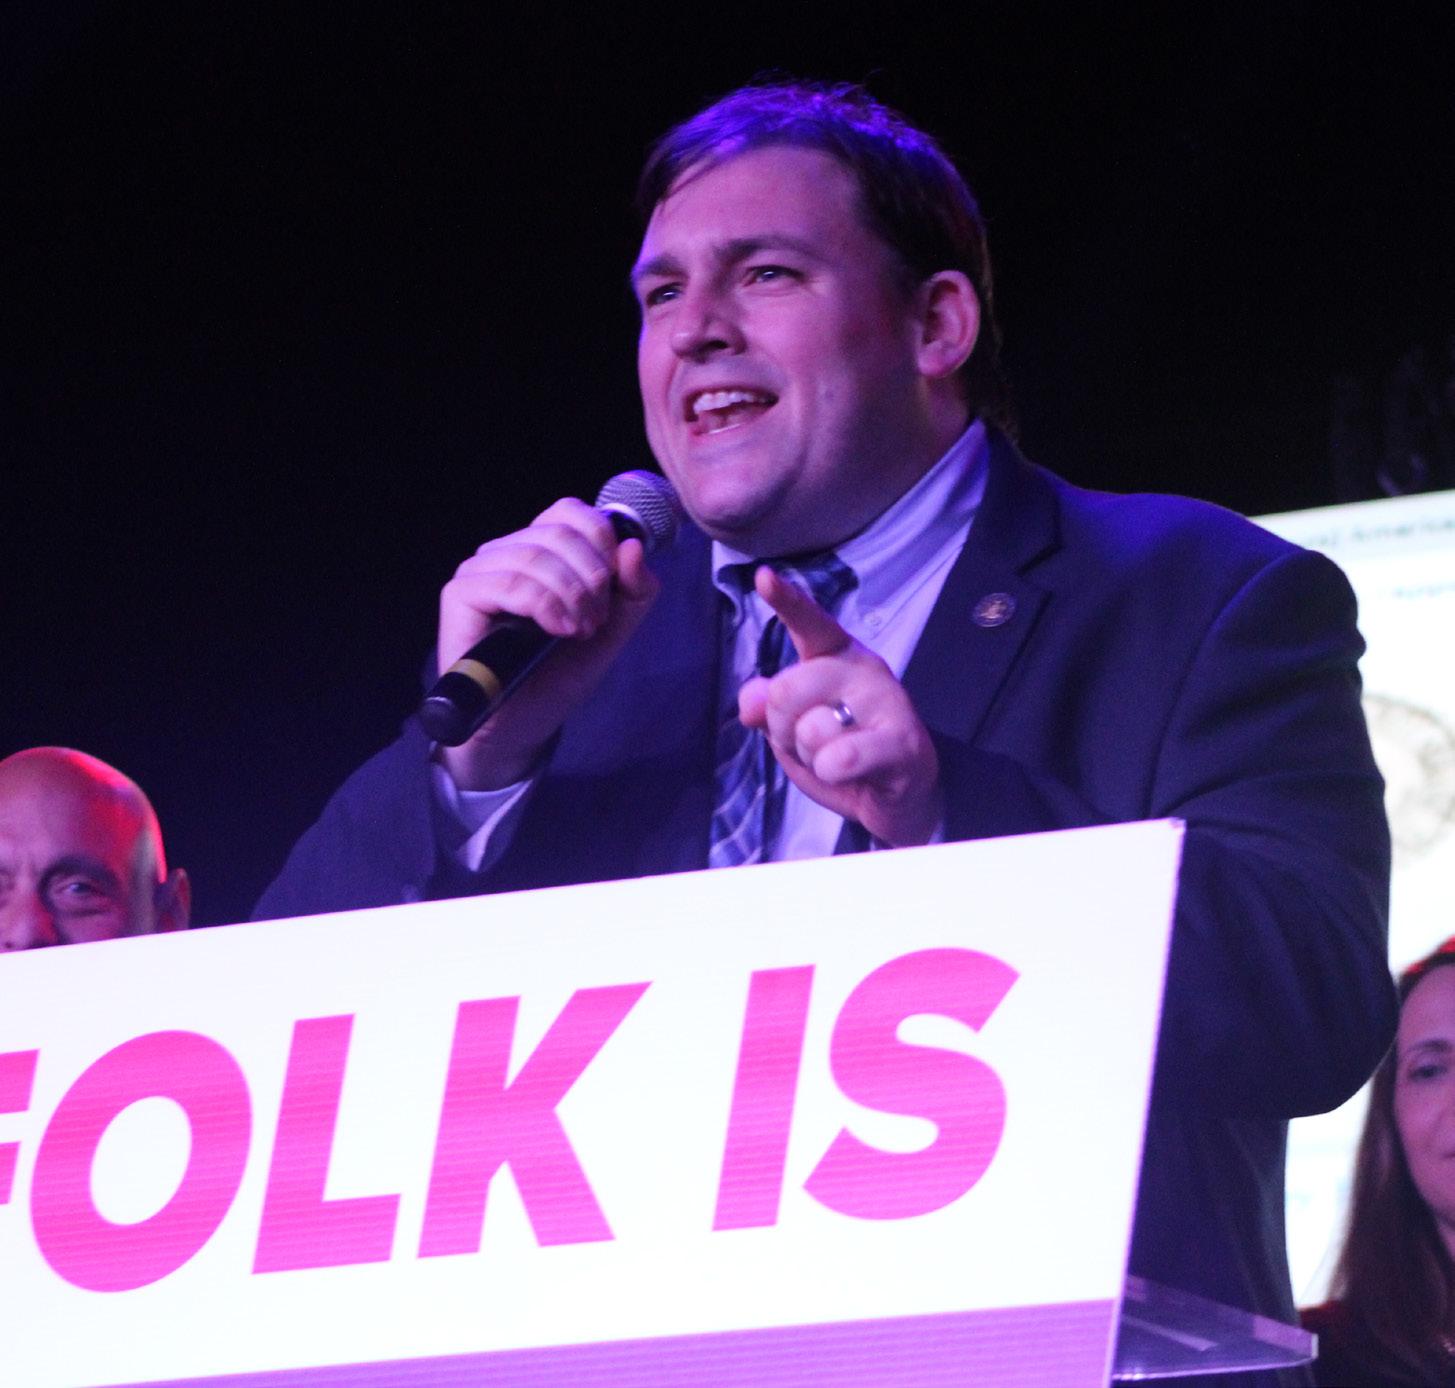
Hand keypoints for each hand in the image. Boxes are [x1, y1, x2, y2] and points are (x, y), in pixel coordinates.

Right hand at [436, 497, 659, 789]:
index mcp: (539, 549)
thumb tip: (633, 546)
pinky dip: (543, 604)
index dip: (602, 541)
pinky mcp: (460, 595)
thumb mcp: (612, 630)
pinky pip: (509, 582)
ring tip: (580, 631)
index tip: (614, 587)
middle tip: (597, 620)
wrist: (521, 725)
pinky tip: (558, 630)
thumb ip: (634, 592)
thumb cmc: (558, 674)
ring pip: (536, 554)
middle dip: (593, 577)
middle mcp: (506, 552)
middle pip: (559, 532)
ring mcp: (480, 571)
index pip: (570, 511)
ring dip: (572, 595)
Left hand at [737, 567, 942, 846]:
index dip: (786, 599)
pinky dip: (830, 772)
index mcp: (836, 656)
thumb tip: (751, 699)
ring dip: (811, 757)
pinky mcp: (902, 743)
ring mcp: (886, 703)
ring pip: (810, 730)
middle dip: (782, 727)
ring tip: (837, 759)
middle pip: (787, 688)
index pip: (809, 622)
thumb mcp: (794, 730)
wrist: (901, 794)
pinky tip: (850, 773)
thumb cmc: (845, 751)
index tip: (763, 576)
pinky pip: (839, 757)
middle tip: (809, 740)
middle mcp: (863, 669)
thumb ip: (768, 708)